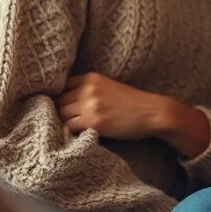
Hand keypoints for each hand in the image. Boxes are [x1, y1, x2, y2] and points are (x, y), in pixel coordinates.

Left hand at [55, 72, 210, 158]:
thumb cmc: (132, 102)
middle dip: (60, 112)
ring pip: (61, 116)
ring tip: (74, 128)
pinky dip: (72, 132)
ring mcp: (90, 105)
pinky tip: (81, 134)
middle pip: (58, 102)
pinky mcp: (94, 122)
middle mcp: (88, 89)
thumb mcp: (109, 86)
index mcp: (91, 77)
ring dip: (65, 123)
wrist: (152, 112)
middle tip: (68, 121)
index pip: (61, 87)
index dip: (60, 99)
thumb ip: (88, 89)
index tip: (64, 108)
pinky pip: (70, 128)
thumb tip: (65, 102)